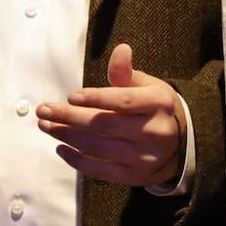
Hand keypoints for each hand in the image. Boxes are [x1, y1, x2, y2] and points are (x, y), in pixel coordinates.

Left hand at [36, 43, 185, 187]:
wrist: (181, 145)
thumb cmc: (155, 108)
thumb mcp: (148, 85)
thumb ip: (127, 73)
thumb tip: (121, 50)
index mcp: (157, 104)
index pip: (124, 102)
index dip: (96, 99)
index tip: (71, 96)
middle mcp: (153, 132)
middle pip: (105, 125)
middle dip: (70, 118)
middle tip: (44, 111)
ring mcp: (143, 157)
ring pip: (99, 148)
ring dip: (68, 136)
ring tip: (46, 126)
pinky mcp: (134, 176)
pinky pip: (101, 170)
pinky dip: (78, 161)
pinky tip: (61, 148)